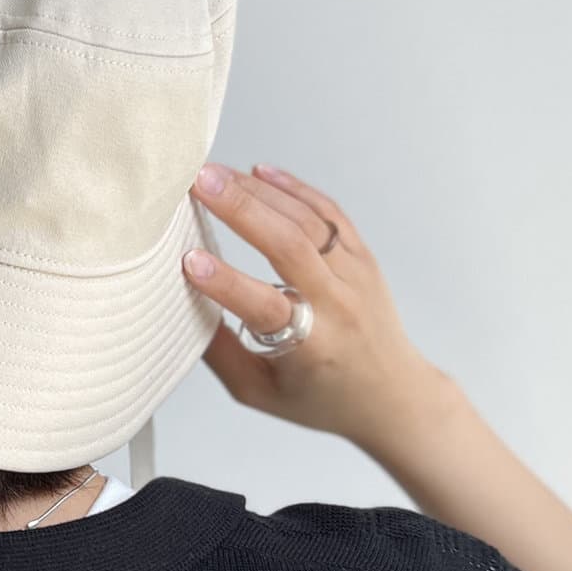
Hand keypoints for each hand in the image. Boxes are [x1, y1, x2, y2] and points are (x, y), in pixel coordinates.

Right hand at [181, 161, 449, 448]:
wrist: (391, 394)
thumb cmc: (320, 398)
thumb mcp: (259, 392)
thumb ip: (220, 352)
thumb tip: (179, 306)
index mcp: (311, 346)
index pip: (266, 306)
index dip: (226, 283)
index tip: (188, 260)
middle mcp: (338, 304)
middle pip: (289, 245)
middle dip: (240, 209)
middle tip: (198, 183)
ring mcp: (354, 274)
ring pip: (306, 220)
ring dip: (257, 192)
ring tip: (215, 173)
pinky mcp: (362, 255)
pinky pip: (328, 212)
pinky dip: (293, 188)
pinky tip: (259, 172)